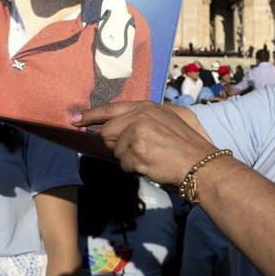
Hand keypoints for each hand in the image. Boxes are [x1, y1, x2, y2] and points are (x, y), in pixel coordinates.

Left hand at [73, 102, 217, 185]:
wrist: (200, 163)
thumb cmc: (187, 143)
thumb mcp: (169, 117)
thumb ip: (143, 116)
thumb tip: (118, 123)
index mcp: (145, 106)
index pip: (110, 109)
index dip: (90, 115)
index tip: (75, 120)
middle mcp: (138, 116)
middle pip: (107, 133)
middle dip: (116, 145)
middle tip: (138, 150)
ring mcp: (136, 134)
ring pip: (115, 151)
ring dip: (128, 158)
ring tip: (150, 157)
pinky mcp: (136, 152)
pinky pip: (124, 164)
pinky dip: (135, 169)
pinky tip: (152, 165)